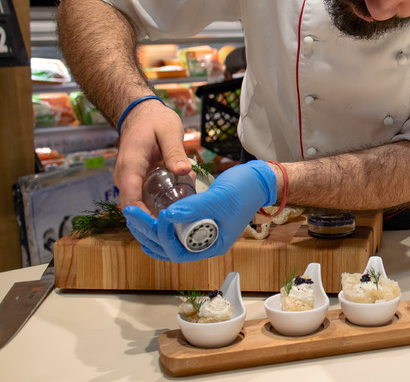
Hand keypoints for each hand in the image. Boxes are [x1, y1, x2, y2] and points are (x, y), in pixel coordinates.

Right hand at [116, 98, 191, 211]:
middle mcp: (125, 177)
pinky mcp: (136, 181)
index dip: (144, 216)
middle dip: (157, 216)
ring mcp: (129, 180)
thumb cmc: (155, 120)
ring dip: (162, 206)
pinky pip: (146, 196)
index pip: (130, 199)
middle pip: (135, 207)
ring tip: (187, 199)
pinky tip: (182, 191)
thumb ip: (175, 151)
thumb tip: (183, 171)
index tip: (163, 226)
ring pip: (141, 204)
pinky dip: (162, 198)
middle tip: (183, 215)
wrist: (141, 113)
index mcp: (131, 165)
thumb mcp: (169, 131)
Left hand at [123, 160, 276, 261]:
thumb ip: (194, 208)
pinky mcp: (196, 220)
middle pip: (167, 248)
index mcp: (212, 245)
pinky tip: (147, 211)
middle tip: (130, 213)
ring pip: (166, 239)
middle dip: (146, 232)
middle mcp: (203, 244)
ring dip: (148, 228)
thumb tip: (166, 215)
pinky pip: (172, 227)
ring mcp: (199, 233)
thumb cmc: (244, 190)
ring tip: (133, 213)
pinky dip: (158, 222)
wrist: (258, 180)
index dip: (162, 235)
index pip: (178, 251)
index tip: (156, 215)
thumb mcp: (219, 199)